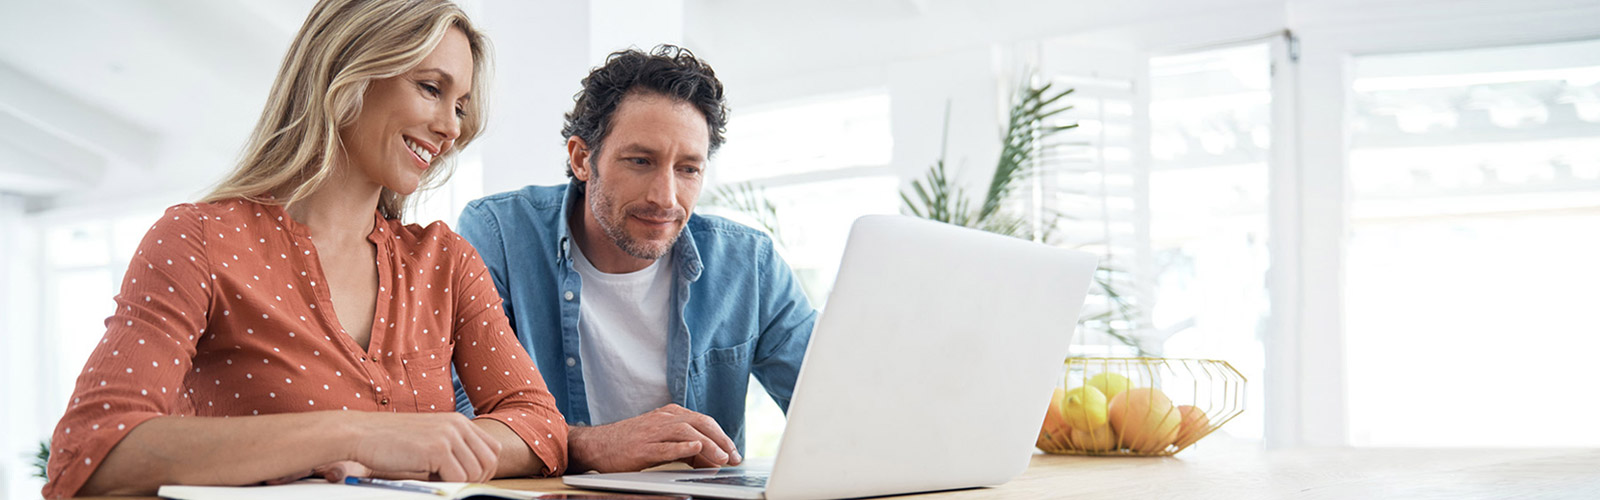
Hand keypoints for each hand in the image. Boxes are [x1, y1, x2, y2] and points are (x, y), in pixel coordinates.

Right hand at [344, 412, 501, 482]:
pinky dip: (447, 486)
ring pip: (475, 472)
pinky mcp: (437, 449)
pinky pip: (458, 478)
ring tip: (435, 478)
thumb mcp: (428, 439)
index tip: (466, 479)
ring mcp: (449, 436)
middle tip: (452, 483)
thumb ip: (451, 449)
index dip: (484, 469)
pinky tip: (427, 479)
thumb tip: (472, 474)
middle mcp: (457, 425)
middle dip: (476, 479)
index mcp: (457, 422)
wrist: (360, 434)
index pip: (493, 449)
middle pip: (489, 462)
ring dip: (458, 483)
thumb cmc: (389, 441)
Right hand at [568, 404, 741, 472]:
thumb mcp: (661, 440)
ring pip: (686, 432)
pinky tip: (695, 448)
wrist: (597, 445)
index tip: (735, 452)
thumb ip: (685, 447)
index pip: (704, 421)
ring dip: (707, 445)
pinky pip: (665, 446)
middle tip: (734, 457)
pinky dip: (682, 446)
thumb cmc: (630, 443)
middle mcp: (663, 419)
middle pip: (700, 423)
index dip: (722, 436)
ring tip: (721, 458)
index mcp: (670, 415)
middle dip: (721, 440)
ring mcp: (652, 432)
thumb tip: (711, 459)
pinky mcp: (641, 447)